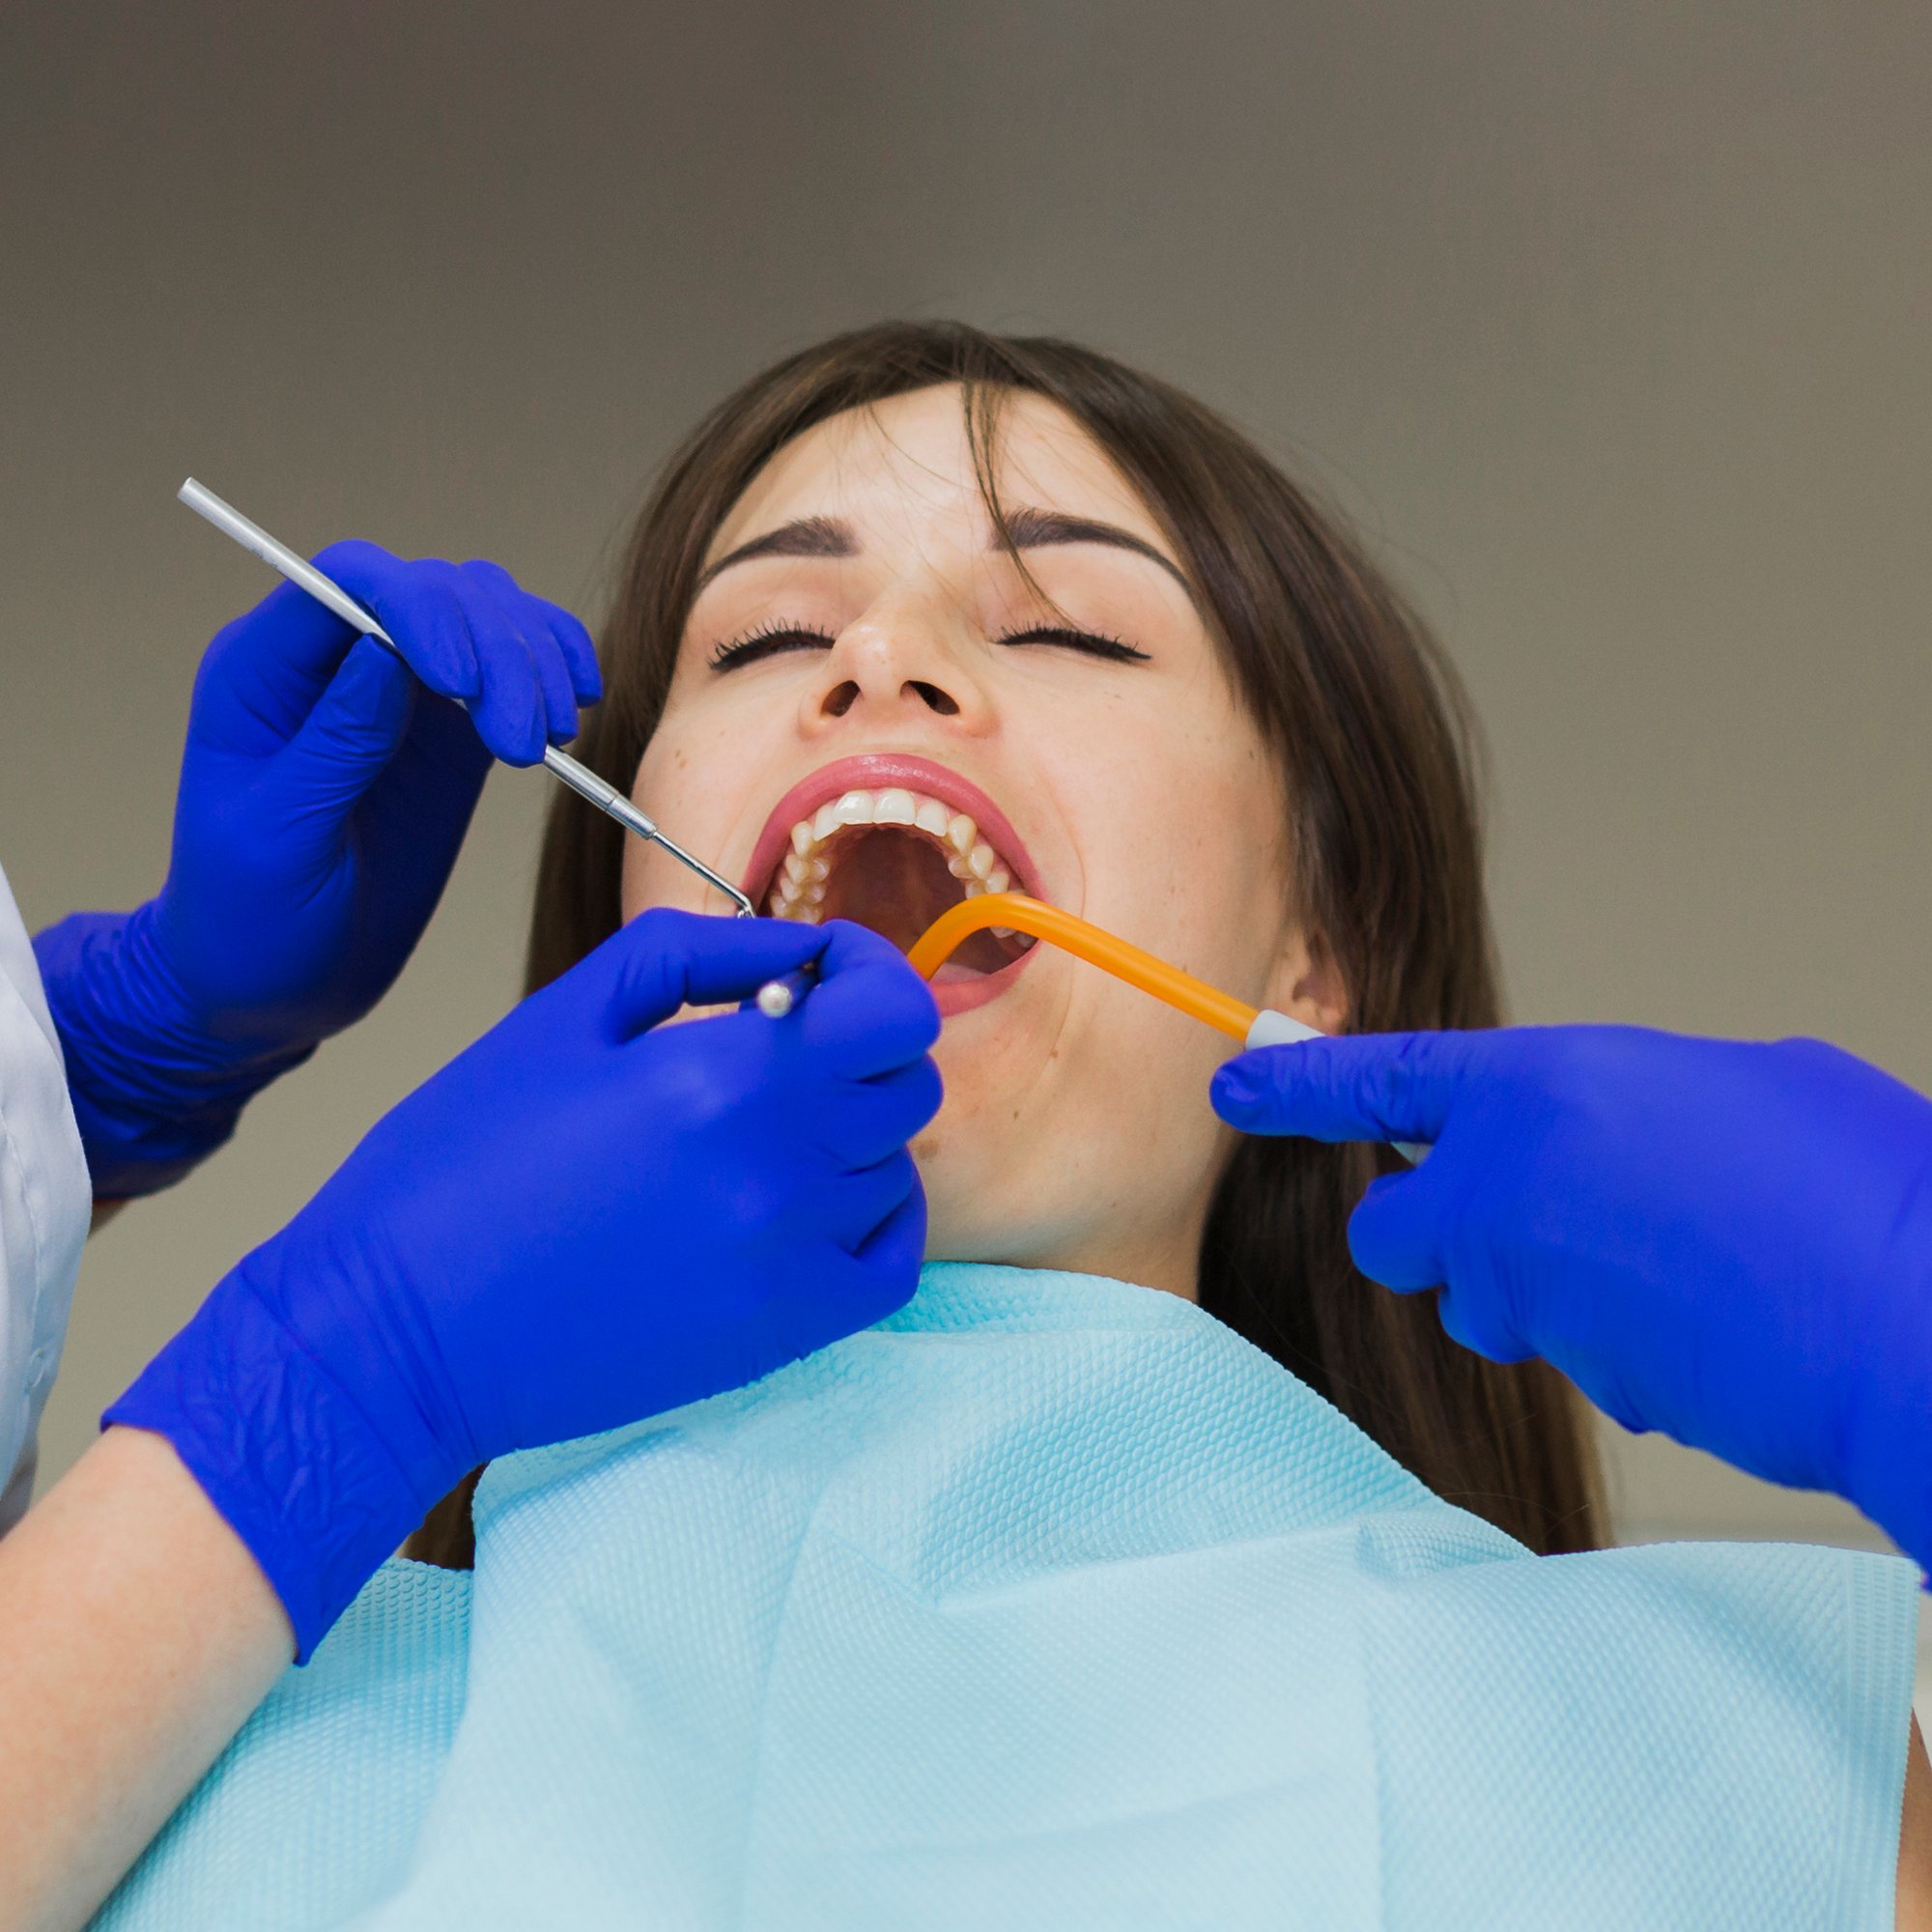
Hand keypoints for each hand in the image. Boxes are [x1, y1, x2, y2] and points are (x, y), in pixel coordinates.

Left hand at [34, 543, 598, 1194]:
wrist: (275, 988)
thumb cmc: (250, 921)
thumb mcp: (277, 839)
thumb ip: (333, 742)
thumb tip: (386, 651)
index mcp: (266, 672)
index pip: (350, 582)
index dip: (419, 609)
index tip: (462, 685)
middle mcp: (335, 661)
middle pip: (435, 591)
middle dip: (494, 651)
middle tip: (521, 745)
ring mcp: (401, 691)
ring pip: (486, 612)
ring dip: (534, 660)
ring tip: (551, 740)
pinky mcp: (452, 733)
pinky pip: (514, 668)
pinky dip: (555, 672)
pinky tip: (574, 712)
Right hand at [107, 913, 941, 1656]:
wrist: (395, 1332)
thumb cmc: (456, 1166)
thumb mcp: (564, 1015)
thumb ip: (703, 955)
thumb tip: (803, 947)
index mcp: (722, 1077)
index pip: (894, 1010)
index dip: (875, 973)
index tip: (830, 974)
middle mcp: (776, 1169)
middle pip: (905, 1082)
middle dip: (858, 1048)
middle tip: (781, 1051)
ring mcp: (788, 1261)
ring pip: (892, 1166)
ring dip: (849, 1135)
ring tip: (755, 1134)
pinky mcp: (782, 1334)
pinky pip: (892, 1260)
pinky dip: (873, 1218)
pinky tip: (808, 1199)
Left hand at [1211, 1025, 1931, 1565]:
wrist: (1918, 1322)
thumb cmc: (1853, 1183)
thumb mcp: (1736, 1087)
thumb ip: (1630, 1107)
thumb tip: (1606, 1138)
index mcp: (1541, 1086)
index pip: (1379, 1081)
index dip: (1296, 1082)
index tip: (1233, 1078)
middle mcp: (1505, 1188)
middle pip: (1393, 1230)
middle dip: (1431, 1232)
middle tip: (1512, 1224)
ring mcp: (1531, 1294)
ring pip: (1482, 1302)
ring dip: (1536, 1292)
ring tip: (1664, 1269)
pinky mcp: (1576, 1380)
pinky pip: (1568, 1354)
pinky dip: (1614, 1341)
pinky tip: (1704, 1321)